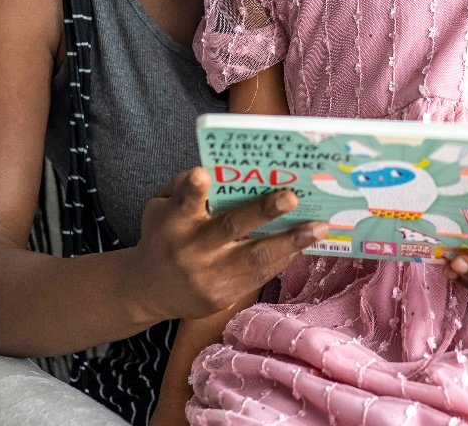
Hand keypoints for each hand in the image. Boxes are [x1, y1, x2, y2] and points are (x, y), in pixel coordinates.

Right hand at [126, 167, 326, 322]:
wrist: (147, 290)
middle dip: (262, 212)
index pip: (183, 202)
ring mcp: (209, 276)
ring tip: (320, 227)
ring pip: (255, 258)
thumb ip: (183, 187)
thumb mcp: (159, 207)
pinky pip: (259, 276)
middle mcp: (191, 250)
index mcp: (173, 222)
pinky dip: (283, 259)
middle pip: (229, 229)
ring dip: (291, 241)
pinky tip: (304, 245)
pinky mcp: (222, 296)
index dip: (193, 189)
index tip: (203, 174)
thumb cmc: (162, 236)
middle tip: (291, 196)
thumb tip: (219, 171)